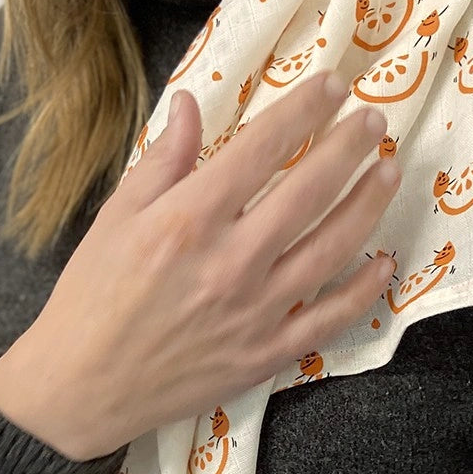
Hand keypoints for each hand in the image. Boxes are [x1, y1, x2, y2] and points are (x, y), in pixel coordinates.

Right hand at [0, 70, 400, 459]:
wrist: (82, 387)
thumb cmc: (92, 296)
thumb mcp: (115, 217)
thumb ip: (163, 161)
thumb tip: (192, 103)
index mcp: (190, 219)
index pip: (263, 149)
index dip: (304, 110)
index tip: (333, 86)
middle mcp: (232, 261)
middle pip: (309, 192)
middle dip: (349, 148)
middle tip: (376, 121)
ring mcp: (256, 311)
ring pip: (331, 248)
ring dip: (368, 205)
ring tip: (389, 172)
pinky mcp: (267, 353)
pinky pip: (329, 319)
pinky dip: (363, 291)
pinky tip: (384, 262)